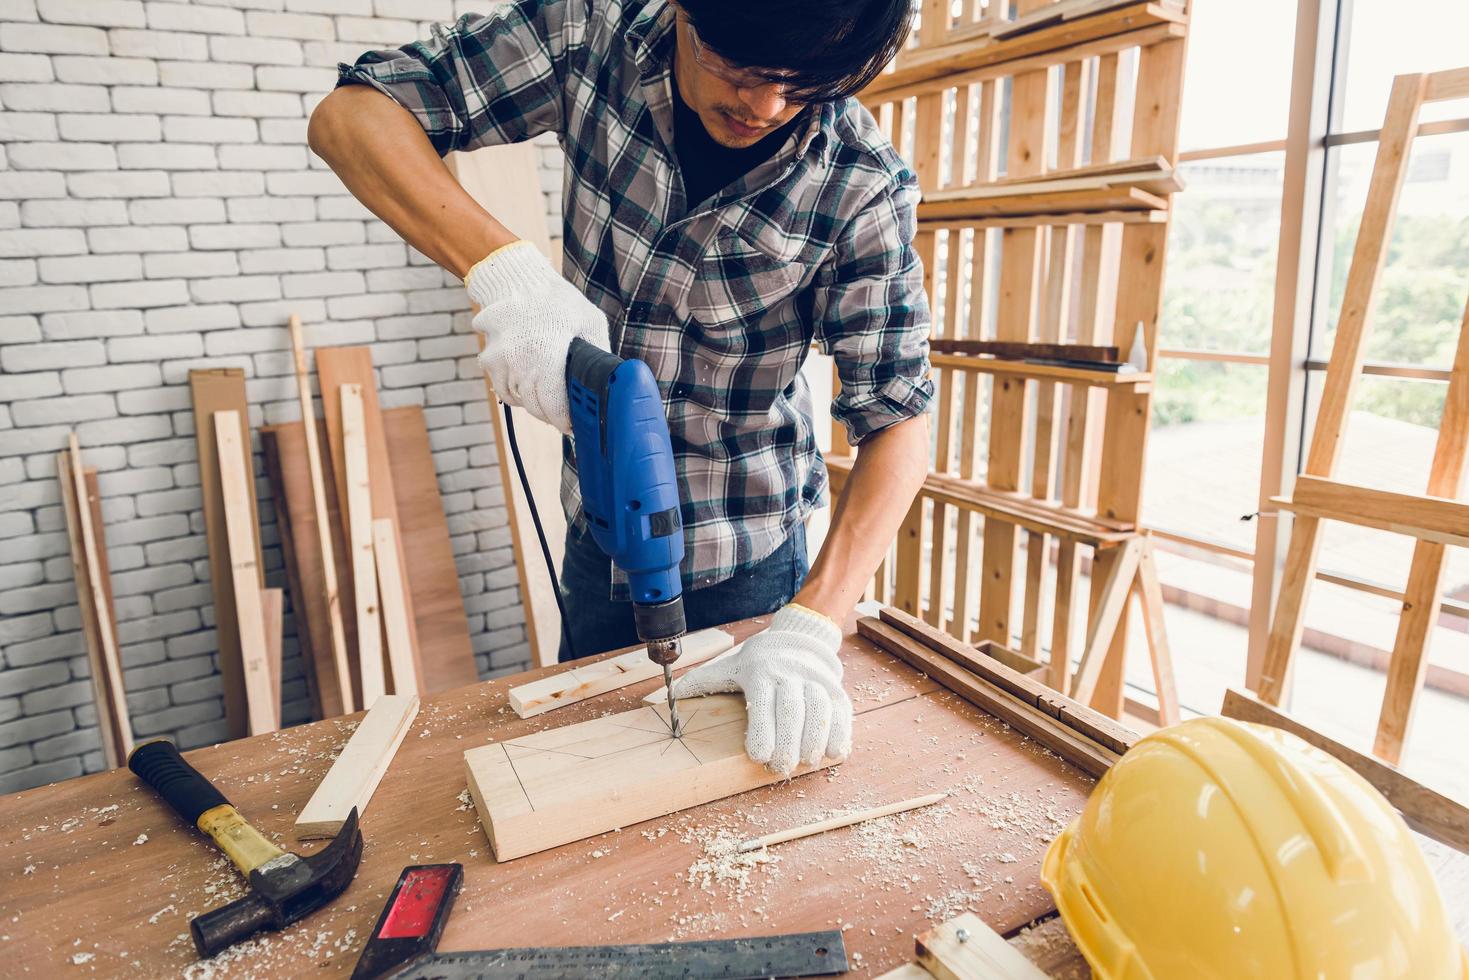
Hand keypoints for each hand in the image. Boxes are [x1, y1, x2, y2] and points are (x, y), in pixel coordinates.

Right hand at [464, 241, 609, 432]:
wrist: (515, 278)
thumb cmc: (557, 300)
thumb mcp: (589, 321)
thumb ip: (599, 353)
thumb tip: (611, 382)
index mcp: (548, 353)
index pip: (554, 405)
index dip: (565, 421)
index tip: (574, 424)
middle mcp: (520, 361)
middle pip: (535, 407)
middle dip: (552, 414)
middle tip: (564, 413)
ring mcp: (500, 361)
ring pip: (518, 400)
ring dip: (533, 402)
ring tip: (546, 393)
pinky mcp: (488, 360)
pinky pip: (502, 389)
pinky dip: (515, 391)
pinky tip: (528, 380)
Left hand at [669, 604, 852, 775]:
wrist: (800, 637)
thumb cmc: (757, 660)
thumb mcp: (727, 666)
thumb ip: (702, 682)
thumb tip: (669, 697)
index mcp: (761, 671)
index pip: (763, 702)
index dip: (763, 730)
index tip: (759, 756)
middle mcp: (791, 673)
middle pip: (793, 710)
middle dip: (788, 743)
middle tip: (780, 768)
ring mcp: (817, 680)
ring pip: (820, 710)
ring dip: (814, 740)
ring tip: (805, 762)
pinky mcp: (837, 689)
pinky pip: (842, 711)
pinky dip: (840, 733)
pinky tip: (833, 752)